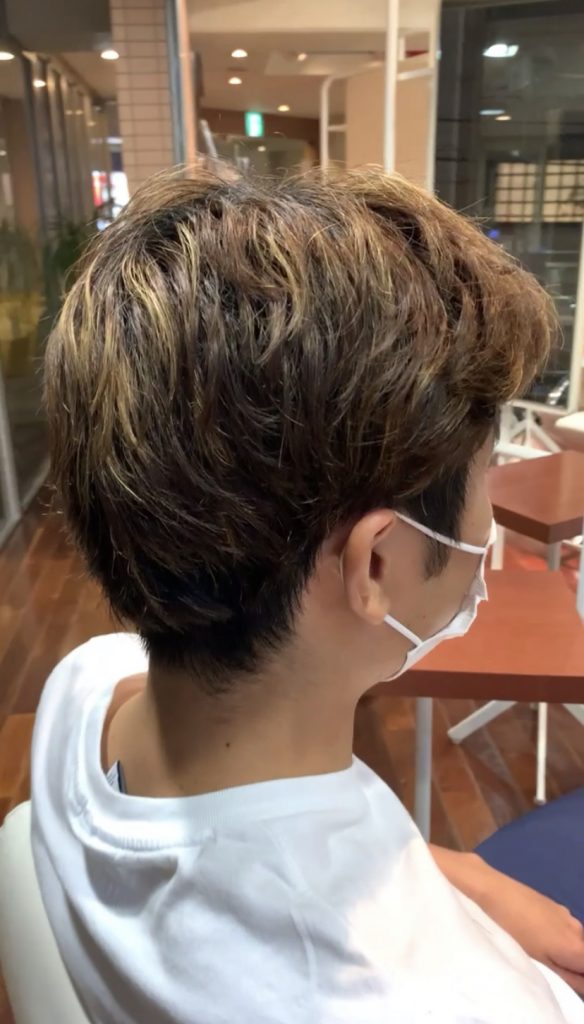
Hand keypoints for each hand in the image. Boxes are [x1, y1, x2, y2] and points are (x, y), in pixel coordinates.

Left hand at [475, 862, 583, 993]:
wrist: (492, 891)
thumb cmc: (513, 933)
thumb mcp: (539, 963)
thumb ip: (568, 979)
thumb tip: (583, 983)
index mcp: (577, 947)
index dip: (577, 977)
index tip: (560, 976)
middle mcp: (578, 928)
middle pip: (582, 956)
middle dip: (571, 966)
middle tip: (545, 968)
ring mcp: (565, 914)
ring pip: (572, 941)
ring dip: (562, 950)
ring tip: (534, 950)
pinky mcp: (552, 905)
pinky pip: (561, 928)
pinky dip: (553, 936)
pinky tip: (530, 934)